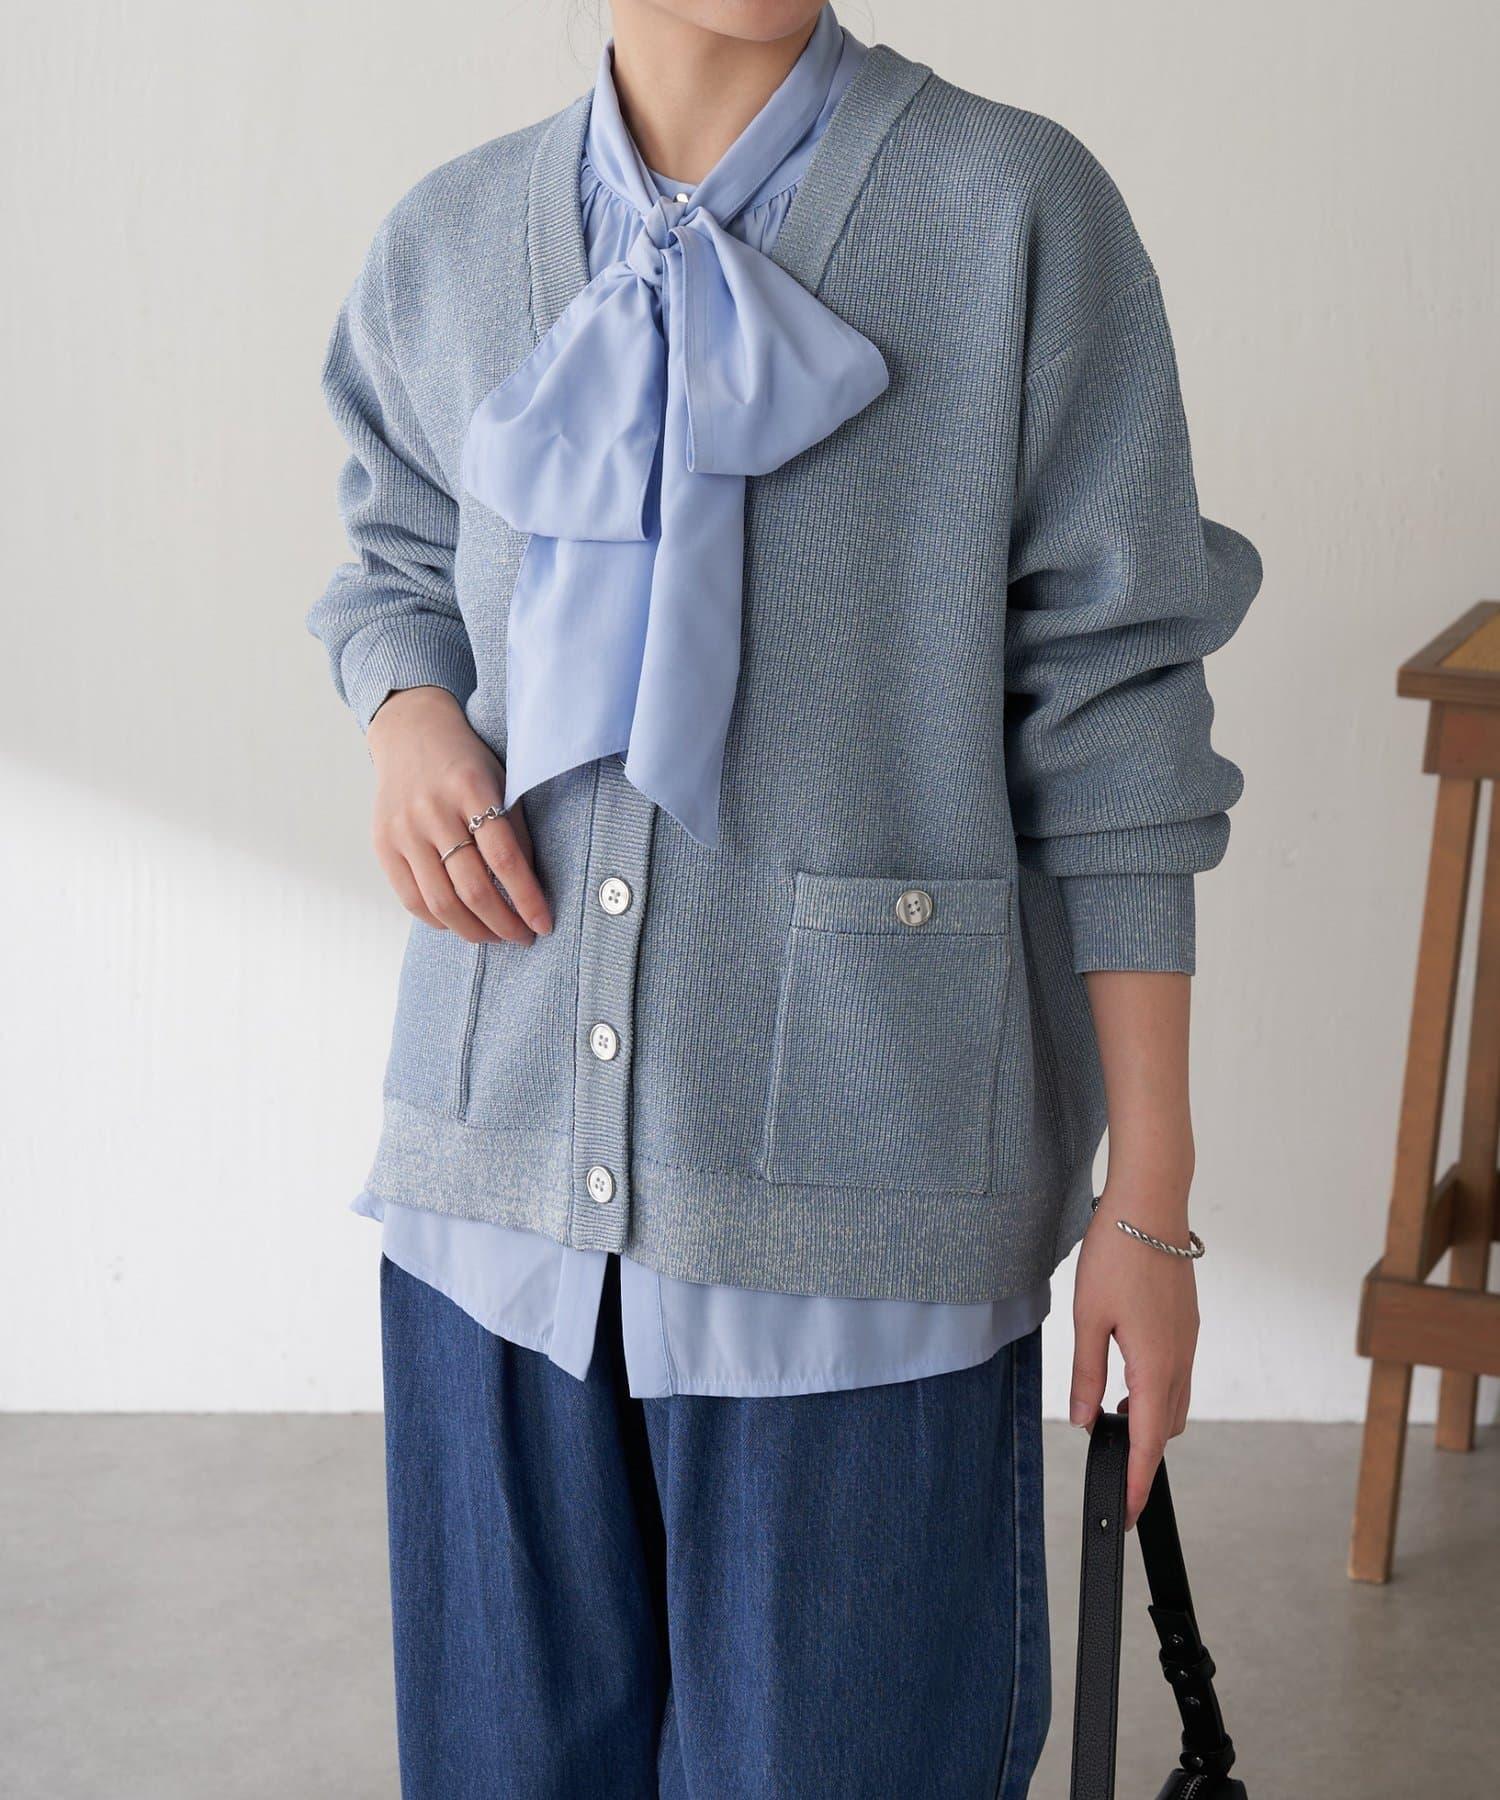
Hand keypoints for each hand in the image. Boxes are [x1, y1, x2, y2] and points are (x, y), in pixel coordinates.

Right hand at [366, 686, 551, 945]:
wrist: (410, 733)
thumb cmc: (466, 762)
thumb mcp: (501, 780)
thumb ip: (514, 831)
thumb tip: (530, 893)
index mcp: (471, 788)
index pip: (505, 859)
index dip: (527, 899)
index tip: (544, 924)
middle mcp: (433, 810)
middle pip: (473, 887)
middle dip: (504, 924)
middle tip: (523, 937)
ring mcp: (404, 829)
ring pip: (441, 901)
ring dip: (474, 931)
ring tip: (495, 936)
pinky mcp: (383, 844)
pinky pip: (412, 899)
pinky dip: (439, 920)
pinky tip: (460, 923)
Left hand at [1070, 1168, 1199, 1529]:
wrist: (1152, 1204)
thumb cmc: (1118, 1254)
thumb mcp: (1087, 1317)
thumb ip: (1087, 1373)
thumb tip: (1085, 1420)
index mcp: (1156, 1365)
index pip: (1149, 1441)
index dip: (1138, 1481)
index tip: (1129, 1512)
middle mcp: (1181, 1358)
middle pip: (1166, 1427)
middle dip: (1144, 1454)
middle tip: (1113, 1469)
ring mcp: (1187, 1340)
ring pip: (1174, 1400)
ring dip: (1150, 1420)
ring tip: (1114, 1424)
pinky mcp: (1186, 1323)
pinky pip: (1176, 1373)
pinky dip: (1156, 1391)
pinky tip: (1127, 1379)